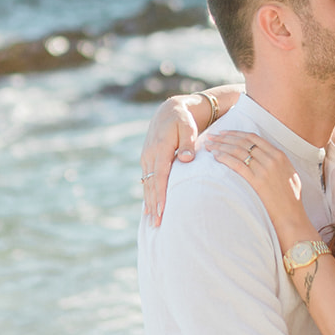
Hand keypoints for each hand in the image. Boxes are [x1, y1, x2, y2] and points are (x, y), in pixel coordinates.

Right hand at [141, 95, 201, 223]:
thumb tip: (186, 159)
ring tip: (152, 221)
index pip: (160, 176)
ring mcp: (146, 157)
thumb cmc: (183, 120)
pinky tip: (149, 206)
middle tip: (157, 224)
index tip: (163, 210)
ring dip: (150, 202)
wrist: (169, 110)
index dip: (161, 194)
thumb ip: (188, 144)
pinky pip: (147, 180)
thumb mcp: (188, 128)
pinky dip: (148, 194)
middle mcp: (150, 155)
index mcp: (160, 148)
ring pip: (148, 184)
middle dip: (154, 205)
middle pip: (152, 184)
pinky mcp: (147, 159)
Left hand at [207, 131, 309, 245]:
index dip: (236, 133)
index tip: (224, 133)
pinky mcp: (257, 181)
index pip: (254, 138)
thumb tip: (264, 156)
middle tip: (212, 136)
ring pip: (238, 151)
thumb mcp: (289, 174)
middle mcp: (272, 159)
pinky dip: (225, 158)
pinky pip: (237, 164)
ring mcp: (265, 169)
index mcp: (280, 155)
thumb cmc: (290, 199)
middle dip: (225, 137)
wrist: (292, 216)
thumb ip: (277, 163)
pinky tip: (216, 157)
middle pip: (243, 142)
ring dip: (221, 146)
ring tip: (209, 145)